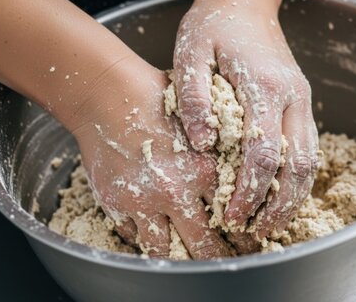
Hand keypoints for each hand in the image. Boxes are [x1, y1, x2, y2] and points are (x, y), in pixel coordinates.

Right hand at [67, 57, 230, 258]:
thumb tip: (240, 177)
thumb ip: (217, 150)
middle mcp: (176, 190)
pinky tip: (155, 235)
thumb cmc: (155, 99)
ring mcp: (143, 202)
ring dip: (180, 258)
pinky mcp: (116, 206)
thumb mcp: (198, 120)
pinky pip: (135, 239)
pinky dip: (145, 239)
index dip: (243, 235)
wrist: (107, 94)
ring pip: (167, 251)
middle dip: (218, 257)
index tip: (248, 242)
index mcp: (204, 168)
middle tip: (227, 261)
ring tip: (189, 259)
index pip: (233, 215)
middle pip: (204, 243)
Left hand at [173, 0, 318, 238]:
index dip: (248, 191)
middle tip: (256, 232)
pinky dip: (296, 177)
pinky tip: (279, 193)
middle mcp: (291, 96)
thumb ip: (194, 98)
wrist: (244, 0)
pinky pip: (306, 147)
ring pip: (309, 160)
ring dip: (293, 197)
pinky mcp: (299, 101)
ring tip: (271, 224)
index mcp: (264, 86)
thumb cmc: (214, 25)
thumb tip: (202, 144)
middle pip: (297, 165)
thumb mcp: (191, 53)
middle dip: (278, 205)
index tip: (231, 215)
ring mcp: (300, 99)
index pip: (263, 153)